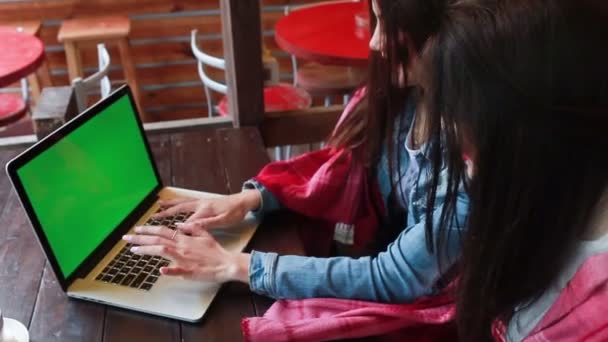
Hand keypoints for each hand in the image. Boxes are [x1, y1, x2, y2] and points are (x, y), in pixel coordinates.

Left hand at [123, 225, 250, 282]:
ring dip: (147, 250)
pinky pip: (178, 271)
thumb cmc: (216, 251)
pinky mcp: (189, 271)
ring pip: (162, 251)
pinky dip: (170, 270)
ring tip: (133, 250)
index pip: (163, 231)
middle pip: (158, 239)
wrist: (226, 263)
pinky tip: (161, 270)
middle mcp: (182, 247)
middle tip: (126, 237)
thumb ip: (192, 228)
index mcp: (185, 239)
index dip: (148, 230)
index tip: (137, 229)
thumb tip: (180, 224)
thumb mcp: (205, 235)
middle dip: (140, 238)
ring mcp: (184, 259)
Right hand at [154, 189, 260, 231]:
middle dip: (165, 212)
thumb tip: (187, 226)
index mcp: (203, 211)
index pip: (185, 222)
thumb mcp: (223, 220)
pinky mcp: (204, 201)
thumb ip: (205, 224)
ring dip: (170, 204)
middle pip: (179, 208)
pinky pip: (187, 201)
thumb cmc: (235, 212)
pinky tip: (175, 204)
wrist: (244, 201)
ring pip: (182, 203)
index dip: (174, 228)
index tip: (161, 234)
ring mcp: (201, 202)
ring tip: (159, 204)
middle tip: (153, 216)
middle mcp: (200, 205)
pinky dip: (178, 202)